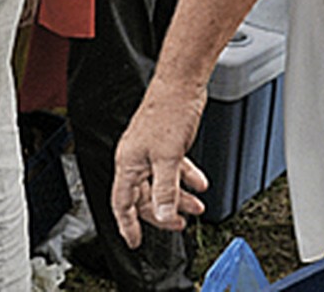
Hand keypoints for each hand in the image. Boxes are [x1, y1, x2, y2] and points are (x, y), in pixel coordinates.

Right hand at [111, 83, 209, 246]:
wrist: (182, 82)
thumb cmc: (169, 110)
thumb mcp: (169, 157)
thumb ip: (165, 188)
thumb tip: (164, 215)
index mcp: (128, 163)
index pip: (123, 203)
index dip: (128, 225)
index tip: (135, 241)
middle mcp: (136, 158)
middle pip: (145, 196)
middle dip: (163, 212)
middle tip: (179, 224)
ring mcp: (151, 150)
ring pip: (162, 182)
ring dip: (180, 196)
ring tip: (197, 206)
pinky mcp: (166, 142)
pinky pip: (174, 167)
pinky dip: (186, 176)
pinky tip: (200, 183)